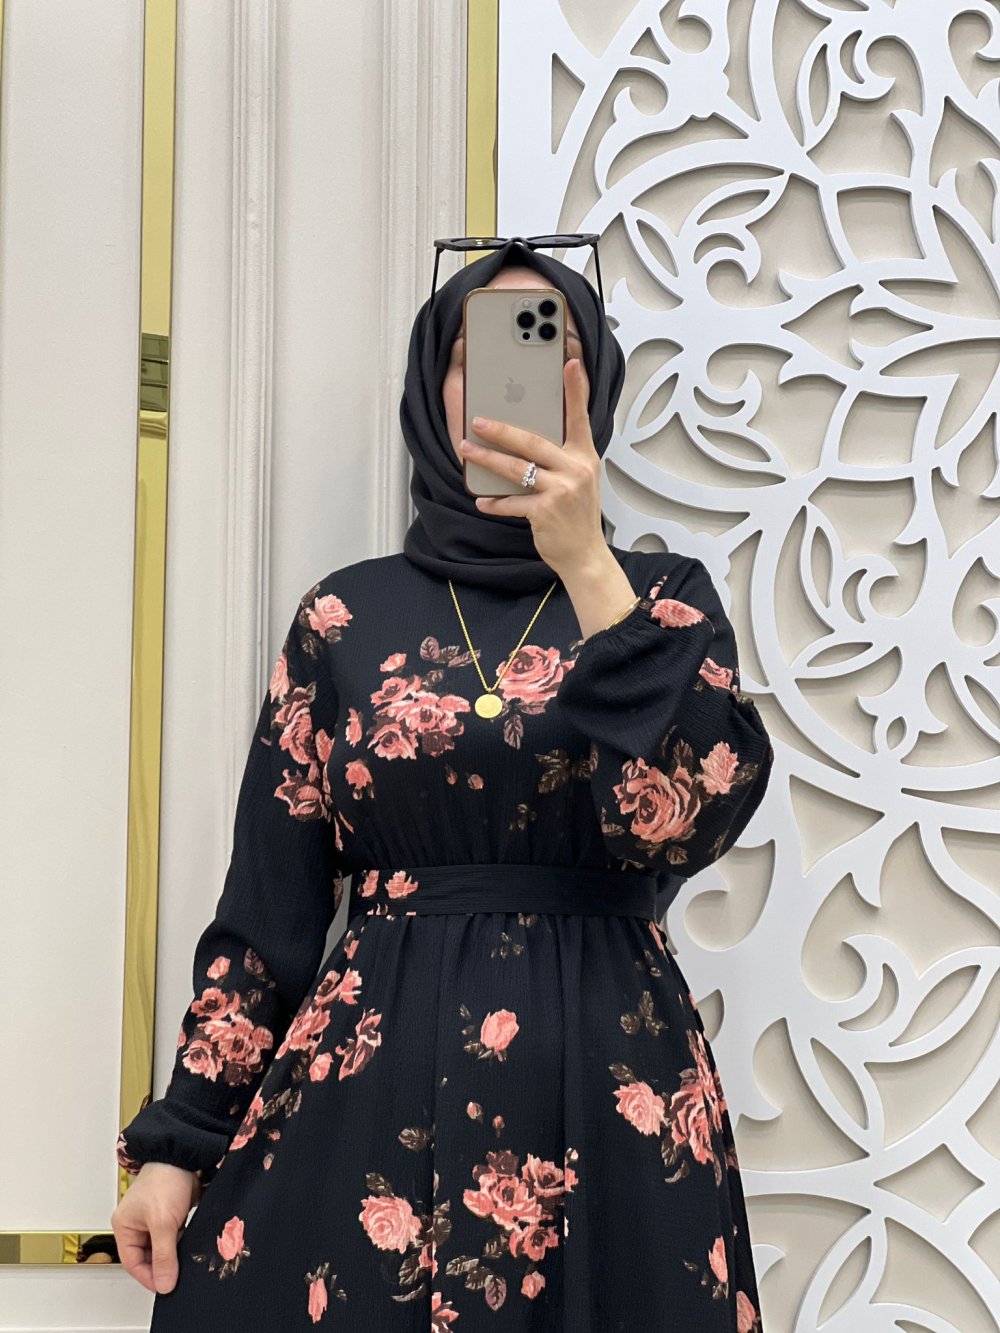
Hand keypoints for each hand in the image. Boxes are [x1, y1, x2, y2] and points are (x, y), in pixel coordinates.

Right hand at [111, 1161, 201, 1293]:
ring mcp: (154, 1219)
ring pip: (161, 1248)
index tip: (165, 1287)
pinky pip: (173, 1237)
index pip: (132, 1262)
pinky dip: (180, 1243)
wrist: (185, 1154)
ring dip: (172, 1255)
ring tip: (184, 1262)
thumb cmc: (166, 1179)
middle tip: (177, 1276)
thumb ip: (164, 1256)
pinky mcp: (170, 1214)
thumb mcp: (163, 1223)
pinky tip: (189, 1246)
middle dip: (161, 1266)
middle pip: (146, 1256)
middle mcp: (136, 1224)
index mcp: (124, 1226)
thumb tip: (164, 1284)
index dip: (148, 1277)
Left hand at [458, 358, 606, 578]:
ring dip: (488, 460)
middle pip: (533, 441)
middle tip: (477, 420)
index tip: (569, 364)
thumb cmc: (576, 516)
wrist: (585, 554)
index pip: (579, 417)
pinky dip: (495, 503)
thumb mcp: (578, 480)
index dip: (575, 390)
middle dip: (501, 430)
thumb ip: (559, 458)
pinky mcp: (546, 511)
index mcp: (584, 456)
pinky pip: (512, 502)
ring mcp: (562, 490)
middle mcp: (576, 469)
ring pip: (517, 468)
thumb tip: (524, 440)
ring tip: (467, 451)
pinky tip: (482, 500)